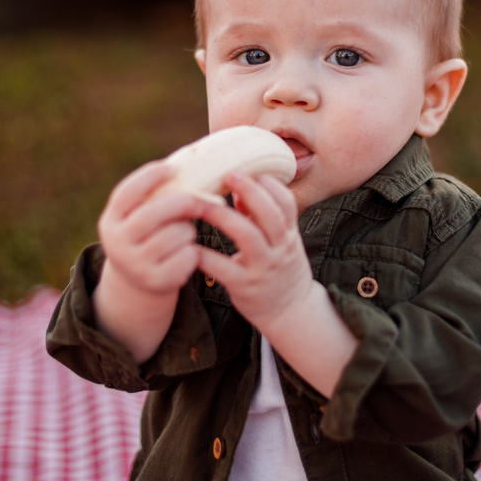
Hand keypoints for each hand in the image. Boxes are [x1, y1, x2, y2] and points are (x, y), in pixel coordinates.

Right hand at [97, 160, 208, 295]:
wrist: (138, 281)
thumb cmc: (147, 234)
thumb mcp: (140, 215)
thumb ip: (156, 194)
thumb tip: (194, 157)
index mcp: (111, 220)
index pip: (128, 192)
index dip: (150, 176)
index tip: (173, 168)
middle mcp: (117, 243)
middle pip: (154, 213)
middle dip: (183, 201)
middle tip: (199, 200)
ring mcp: (134, 264)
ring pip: (176, 234)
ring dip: (189, 230)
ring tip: (183, 234)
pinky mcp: (155, 281)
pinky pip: (188, 256)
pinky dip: (193, 252)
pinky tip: (185, 255)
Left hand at [198, 171, 315, 332]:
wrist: (291, 312)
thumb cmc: (279, 268)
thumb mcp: (280, 241)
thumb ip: (261, 216)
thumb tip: (238, 188)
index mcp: (288, 234)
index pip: (286, 203)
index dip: (270, 185)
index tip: (249, 169)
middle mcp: (280, 248)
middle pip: (270, 215)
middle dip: (250, 192)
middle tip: (228, 173)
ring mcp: (264, 268)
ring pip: (249, 237)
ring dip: (224, 218)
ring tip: (201, 204)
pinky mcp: (246, 287)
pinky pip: (225, 268)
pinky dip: (206, 256)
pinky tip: (189, 245)